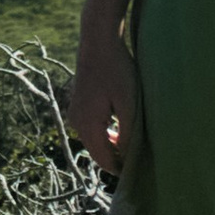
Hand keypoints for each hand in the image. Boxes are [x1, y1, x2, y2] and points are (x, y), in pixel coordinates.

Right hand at [67, 27, 133, 188]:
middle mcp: (77, 122)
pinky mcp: (78, 104)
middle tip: (139, 162)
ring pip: (94, 141)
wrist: (98, 40)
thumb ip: (128, 133)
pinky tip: (120, 130)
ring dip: (111, 147)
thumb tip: (128, 156)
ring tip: (133, 146)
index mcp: (88, 125)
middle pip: (97, 153)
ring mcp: (75, 113)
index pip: (104, 159)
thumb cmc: (117, 70)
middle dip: (116, 159)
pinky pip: (91, 129)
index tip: (140, 173)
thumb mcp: (128, 103)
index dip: (122, 169)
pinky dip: (105, 135)